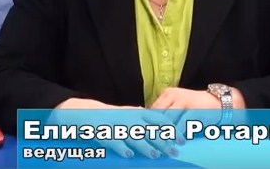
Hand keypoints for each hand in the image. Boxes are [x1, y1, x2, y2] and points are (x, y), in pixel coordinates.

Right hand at [52, 98, 181, 159]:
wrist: (88, 114)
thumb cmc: (112, 116)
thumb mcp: (130, 112)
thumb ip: (146, 117)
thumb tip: (164, 120)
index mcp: (139, 113)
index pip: (159, 120)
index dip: (171, 130)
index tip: (181, 139)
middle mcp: (131, 118)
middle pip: (150, 131)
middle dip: (163, 142)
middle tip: (174, 152)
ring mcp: (119, 126)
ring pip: (135, 137)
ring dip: (146, 147)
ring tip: (155, 155)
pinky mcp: (107, 134)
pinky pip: (116, 143)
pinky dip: (123, 149)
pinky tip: (130, 156)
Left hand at [149, 88, 223, 133]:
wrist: (217, 102)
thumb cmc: (195, 106)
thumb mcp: (178, 103)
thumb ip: (166, 110)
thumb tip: (150, 124)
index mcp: (168, 93)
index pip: (153, 108)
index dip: (149, 121)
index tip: (147, 133)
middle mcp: (174, 95)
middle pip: (158, 114)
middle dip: (155, 128)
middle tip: (153, 139)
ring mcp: (184, 102)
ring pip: (168, 120)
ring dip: (165, 132)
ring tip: (163, 141)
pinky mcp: (192, 110)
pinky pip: (180, 124)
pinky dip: (177, 133)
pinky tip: (176, 140)